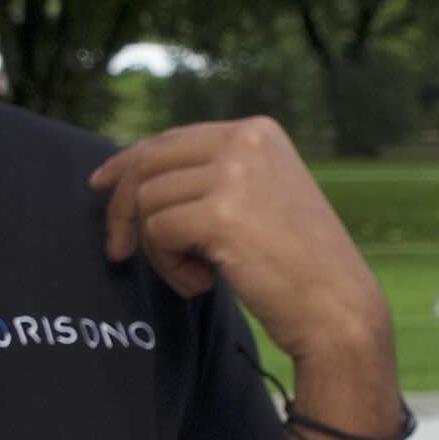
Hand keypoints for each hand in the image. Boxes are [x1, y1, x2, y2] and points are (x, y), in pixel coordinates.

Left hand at [95, 117, 396, 409]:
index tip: (100, 186)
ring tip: (195, 275)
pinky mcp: (221, 214)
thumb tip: (133, 174)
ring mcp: (235, 174)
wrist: (338, 308)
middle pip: (148, 163)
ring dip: (157, 248)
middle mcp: (246, 140)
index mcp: (257, 131)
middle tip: (118, 252)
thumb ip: (212, 177)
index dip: (127, 163)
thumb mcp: (261, 198)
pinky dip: (168, 266)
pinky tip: (202, 284)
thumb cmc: (297, 265)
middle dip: (123, 209)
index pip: (171, 139)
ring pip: (148, 201)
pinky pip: (158, 232)